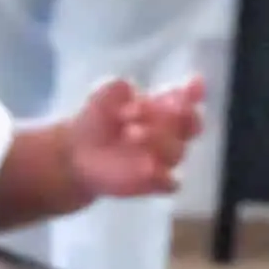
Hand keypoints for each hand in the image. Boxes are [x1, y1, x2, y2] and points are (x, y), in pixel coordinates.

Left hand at [64, 76, 205, 199]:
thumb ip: (119, 88)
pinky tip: (147, 167)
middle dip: (181, 114)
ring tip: (130, 131)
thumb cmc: (96, 121)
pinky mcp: (155, 183)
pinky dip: (163, 176)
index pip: (188, 100)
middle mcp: (170, 132)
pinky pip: (172, 183)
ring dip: (158, 139)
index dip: (193, 94)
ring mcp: (165, 159)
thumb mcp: (103, 96)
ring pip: (178, 150)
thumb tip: (132, 89)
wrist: (75, 155)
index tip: (192, 85)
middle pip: (192, 124)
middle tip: (166, 105)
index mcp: (163, 107)